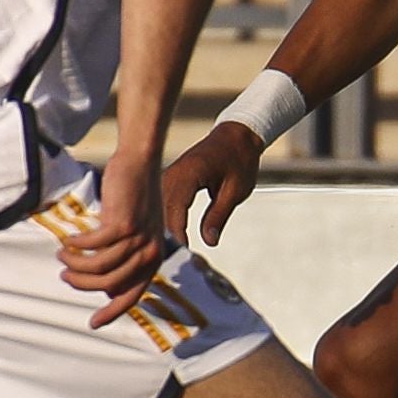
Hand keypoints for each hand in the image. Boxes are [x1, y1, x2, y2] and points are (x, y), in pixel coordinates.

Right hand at [59, 153, 168, 329]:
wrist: (139, 163)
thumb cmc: (133, 197)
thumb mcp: (134, 232)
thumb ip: (125, 258)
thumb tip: (106, 287)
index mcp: (152, 259)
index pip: (132, 295)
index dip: (112, 313)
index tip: (93, 323)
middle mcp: (148, 252)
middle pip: (108, 285)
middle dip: (82, 284)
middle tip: (66, 275)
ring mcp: (137, 238)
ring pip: (98, 267)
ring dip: (75, 264)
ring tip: (63, 255)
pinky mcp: (123, 224)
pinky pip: (91, 245)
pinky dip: (76, 244)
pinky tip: (68, 239)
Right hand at [162, 122, 265, 247]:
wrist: (236, 136)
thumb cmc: (239, 159)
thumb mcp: (235, 190)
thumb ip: (219, 216)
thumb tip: (209, 242)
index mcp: (188, 174)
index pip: (175, 211)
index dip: (178, 236)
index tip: (185, 255)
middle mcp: (172, 174)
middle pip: (161, 212)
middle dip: (168, 238)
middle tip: (176, 261)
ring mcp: (168, 176)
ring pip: (158, 210)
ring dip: (164, 231)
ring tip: (172, 254)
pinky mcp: (169, 181)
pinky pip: (162, 204)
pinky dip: (166, 221)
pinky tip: (172, 238)